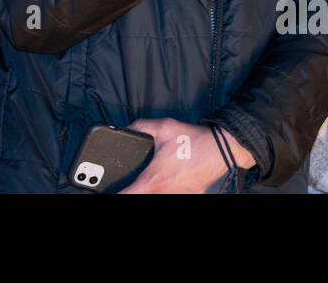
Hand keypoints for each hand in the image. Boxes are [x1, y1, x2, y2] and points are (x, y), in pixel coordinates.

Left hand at [118, 118, 251, 193]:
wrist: (222, 150)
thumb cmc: (193, 141)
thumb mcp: (163, 127)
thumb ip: (139, 127)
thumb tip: (125, 129)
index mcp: (153, 180)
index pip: (125, 197)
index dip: (113, 194)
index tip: (105, 189)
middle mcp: (163, 194)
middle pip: (137, 199)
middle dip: (130, 190)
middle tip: (125, 183)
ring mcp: (176, 198)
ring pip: (153, 198)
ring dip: (146, 190)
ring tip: (144, 180)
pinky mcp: (185, 198)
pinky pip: (166, 196)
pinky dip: (161, 190)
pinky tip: (161, 181)